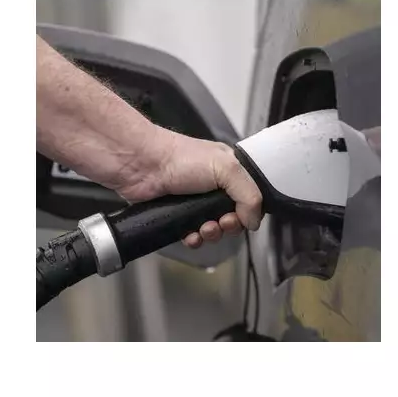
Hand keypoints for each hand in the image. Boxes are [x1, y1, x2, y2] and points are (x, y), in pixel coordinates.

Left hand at [118, 128, 262, 248]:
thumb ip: (248, 195)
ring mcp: (195, 202)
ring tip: (203, 228)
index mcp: (229, 171)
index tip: (241, 217)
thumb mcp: (226, 168)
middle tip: (221, 222)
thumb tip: (254, 221)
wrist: (142, 166)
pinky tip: (190, 235)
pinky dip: (194, 239)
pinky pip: (193, 236)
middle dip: (229, 226)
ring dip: (212, 234)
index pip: (249, 199)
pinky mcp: (178, 215)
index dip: (248, 213)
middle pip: (233, 218)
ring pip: (213, 229)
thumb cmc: (179, 157)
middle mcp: (213, 187)